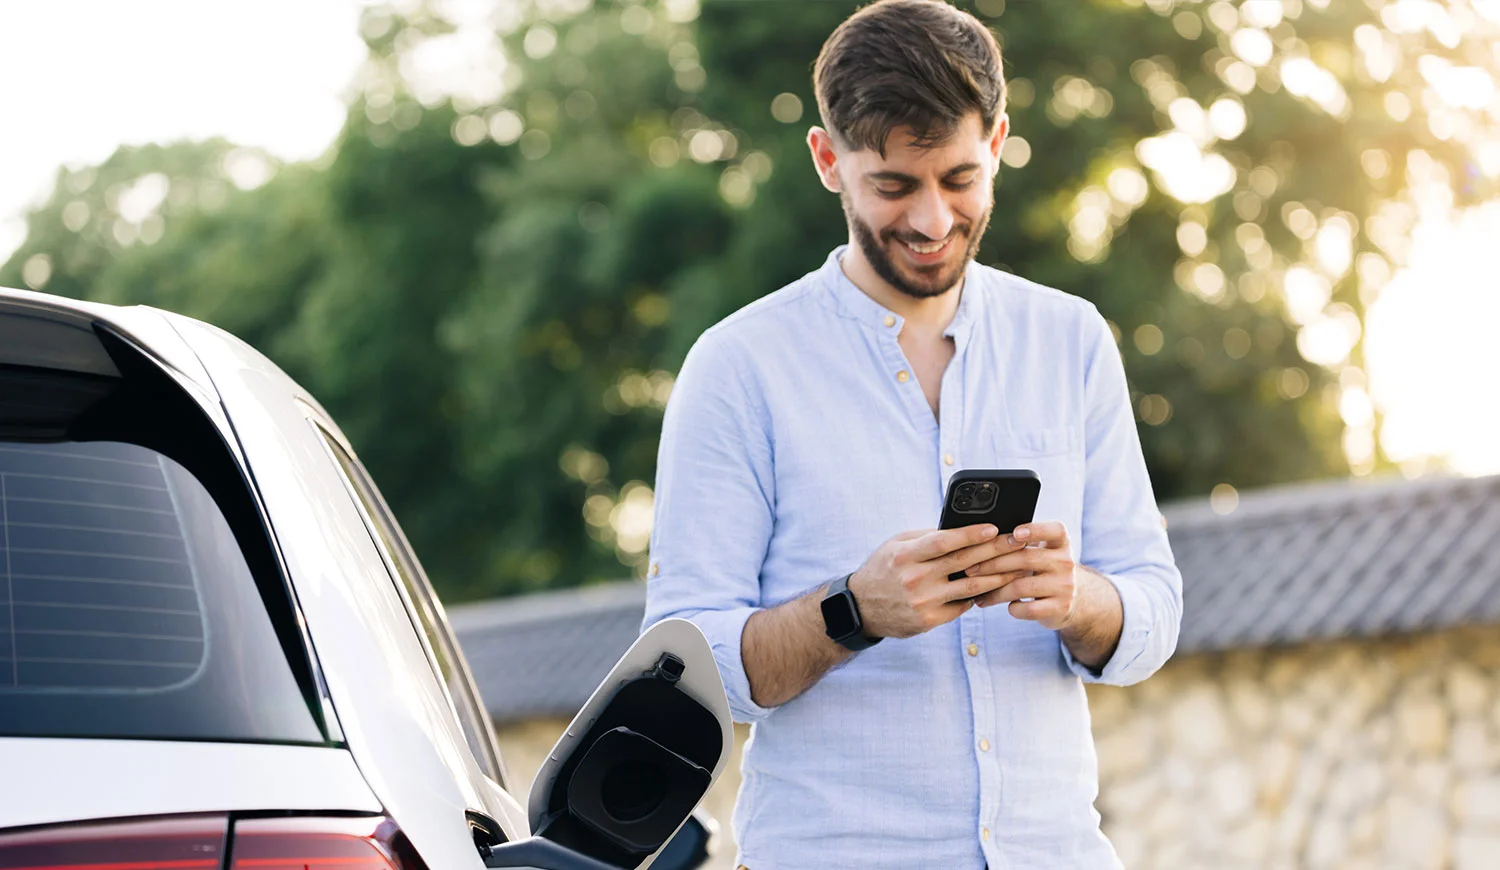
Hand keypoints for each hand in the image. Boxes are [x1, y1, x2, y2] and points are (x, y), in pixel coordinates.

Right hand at [847, 524, 1026, 639]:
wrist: (861, 609)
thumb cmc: (883, 570)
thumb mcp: (895, 546)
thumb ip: (925, 538)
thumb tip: (960, 528)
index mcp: (905, 556)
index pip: (944, 542)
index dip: (970, 534)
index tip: (994, 528)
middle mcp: (915, 579)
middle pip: (963, 562)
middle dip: (995, 551)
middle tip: (1017, 542)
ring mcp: (923, 602)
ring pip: (970, 588)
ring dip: (997, 576)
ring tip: (1017, 567)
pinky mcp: (929, 621)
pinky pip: (962, 606)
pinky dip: (979, 595)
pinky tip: (995, 587)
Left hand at [963, 520, 1079, 629]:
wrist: (1067, 601)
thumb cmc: (1041, 571)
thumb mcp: (1039, 553)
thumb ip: (1019, 545)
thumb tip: (979, 540)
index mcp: (1060, 543)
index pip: (1055, 530)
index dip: (1035, 530)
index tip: (1015, 533)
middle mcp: (1066, 562)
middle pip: (1027, 559)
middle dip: (994, 564)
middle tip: (971, 569)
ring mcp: (1065, 586)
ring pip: (1023, 586)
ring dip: (996, 591)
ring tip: (979, 595)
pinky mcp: (1061, 608)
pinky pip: (1029, 609)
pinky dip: (1014, 608)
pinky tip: (1007, 607)